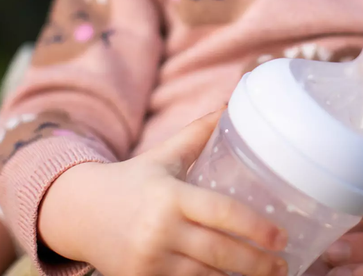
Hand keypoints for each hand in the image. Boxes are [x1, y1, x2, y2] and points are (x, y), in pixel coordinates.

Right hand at [39, 110, 288, 275]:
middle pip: (220, 253)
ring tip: (268, 273)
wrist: (79, 212)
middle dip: (258, 263)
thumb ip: (199, 132)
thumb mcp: (164, 154)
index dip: (255, 227)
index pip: (221, 213)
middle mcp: (159, 231)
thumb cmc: (132, 180)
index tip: (281, 236)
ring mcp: (149, 262)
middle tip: (283, 263)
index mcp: (169, 195)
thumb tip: (233, 103)